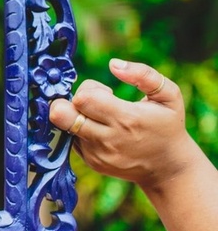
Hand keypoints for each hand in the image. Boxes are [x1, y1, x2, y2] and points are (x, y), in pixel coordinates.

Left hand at [49, 58, 198, 189]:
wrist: (168, 166)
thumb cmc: (167, 124)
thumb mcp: (169, 95)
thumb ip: (144, 74)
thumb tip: (113, 64)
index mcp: (126, 120)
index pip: (83, 98)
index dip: (89, 89)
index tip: (106, 93)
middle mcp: (108, 140)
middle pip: (61, 114)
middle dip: (70, 102)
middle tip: (90, 103)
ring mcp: (96, 154)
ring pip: (63, 126)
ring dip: (75, 116)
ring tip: (99, 117)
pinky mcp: (91, 162)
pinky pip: (70, 139)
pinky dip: (79, 130)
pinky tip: (99, 130)